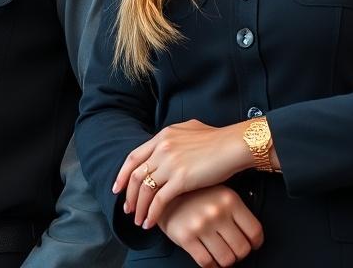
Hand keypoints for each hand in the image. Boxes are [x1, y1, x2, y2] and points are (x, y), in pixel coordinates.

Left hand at [113, 120, 251, 229]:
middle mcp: (162, 148)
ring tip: (138, 220)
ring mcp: (170, 163)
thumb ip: (173, 138)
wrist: (233, 145)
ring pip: (145, 190)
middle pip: (136, 175)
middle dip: (128, 195)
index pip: (134, 157)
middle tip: (127, 209)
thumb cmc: (217, 139)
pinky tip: (150, 223)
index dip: (123, 174)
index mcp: (162, 136)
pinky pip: (159, 200)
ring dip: (139, 208)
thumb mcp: (189, 129)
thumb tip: (166, 143)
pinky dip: (152, 213)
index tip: (118, 188)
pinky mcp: (180, 179)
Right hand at [157, 185, 262, 267]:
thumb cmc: (196, 196)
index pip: (254, 231)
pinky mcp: (186, 237)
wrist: (165, 195)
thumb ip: (236, 211)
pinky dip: (211, 266)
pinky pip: (207, 263)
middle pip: (242, 249)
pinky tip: (210, 258)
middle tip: (233, 251)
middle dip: (239, 254)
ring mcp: (201, 225)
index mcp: (229, 200)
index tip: (251, 245)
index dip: (255, 243)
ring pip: (226, 260)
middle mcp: (217, 212)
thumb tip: (253, 237)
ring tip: (221, 254)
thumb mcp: (220, 194)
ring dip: (225, 261)